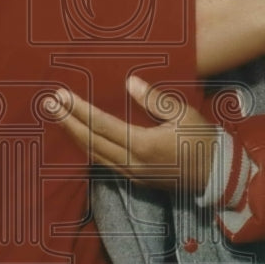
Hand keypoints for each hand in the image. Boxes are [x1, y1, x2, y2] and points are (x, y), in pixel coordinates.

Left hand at [49, 76, 220, 194]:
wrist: (217, 175)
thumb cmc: (202, 141)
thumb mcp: (183, 114)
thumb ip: (154, 100)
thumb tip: (131, 83)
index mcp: (144, 145)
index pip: (101, 125)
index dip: (79, 110)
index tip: (61, 96)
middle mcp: (132, 163)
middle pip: (90, 142)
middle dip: (67, 122)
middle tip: (47, 104)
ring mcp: (131, 175)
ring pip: (93, 155)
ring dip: (73, 135)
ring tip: (57, 117)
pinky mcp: (134, 180)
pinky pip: (103, 163)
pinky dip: (88, 147)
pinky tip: (79, 135)